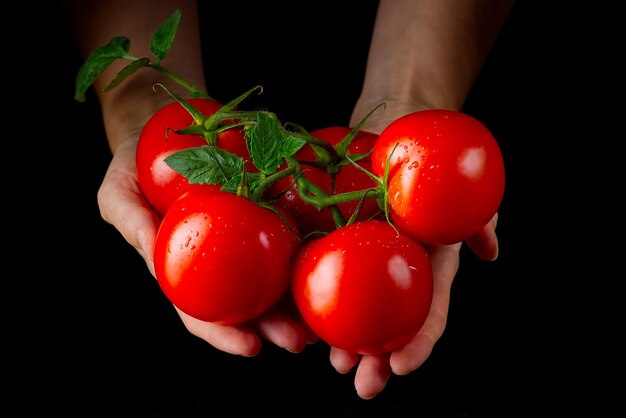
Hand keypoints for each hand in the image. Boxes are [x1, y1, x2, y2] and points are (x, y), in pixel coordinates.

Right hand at [97, 135, 314, 355]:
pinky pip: (287, 231)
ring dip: (298, 301)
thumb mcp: (118, 192)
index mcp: (182, 269)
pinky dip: (306, 251)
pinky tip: (327, 262)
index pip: (201, 312)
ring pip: (274, 276)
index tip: (251, 348)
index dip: (223, 334)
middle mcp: (216, 261)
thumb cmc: (133, 165)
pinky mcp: (262, 207)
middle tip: (300, 342)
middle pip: (247, 303)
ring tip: (323, 320)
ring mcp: (242, 237)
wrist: (161, 129)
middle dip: (274, 327)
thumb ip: (129, 221)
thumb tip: (152, 247)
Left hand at [327, 103, 501, 398]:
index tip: (402, 366)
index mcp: (429, 262)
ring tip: (337, 365)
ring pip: (359, 310)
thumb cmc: (431, 157)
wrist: (395, 130)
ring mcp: (368, 259)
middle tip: (365, 387)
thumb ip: (478, 215)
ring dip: (348, 343)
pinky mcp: (338, 242)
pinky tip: (307, 325)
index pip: (430, 308)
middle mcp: (399, 268)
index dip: (419, 339)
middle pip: (391, 322)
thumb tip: (490, 251)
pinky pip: (328, 277)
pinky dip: (319, 304)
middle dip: (379, 358)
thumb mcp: (461, 183)